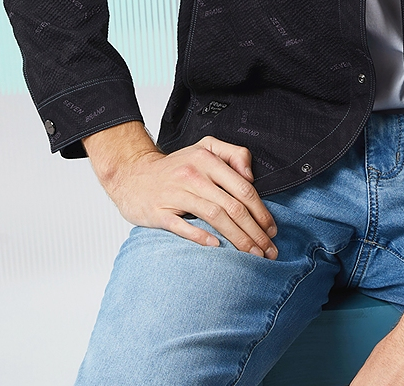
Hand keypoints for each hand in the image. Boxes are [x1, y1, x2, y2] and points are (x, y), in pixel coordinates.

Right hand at [82, 121, 277, 256]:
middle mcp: (193, 174)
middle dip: (254, 231)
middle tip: (268, 250)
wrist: (132, 175)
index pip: (242, 187)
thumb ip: (232, 155)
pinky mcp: (158, 211)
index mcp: (207, 159)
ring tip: (252, 254)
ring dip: (237, 238)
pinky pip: (182, 226)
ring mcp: (175, 193)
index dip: (260, 211)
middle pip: (232, 205)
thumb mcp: (204, 148)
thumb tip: (251, 176)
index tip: (271, 229)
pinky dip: (201, 236)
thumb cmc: (175, 167)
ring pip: (214, 216)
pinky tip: (217, 246)